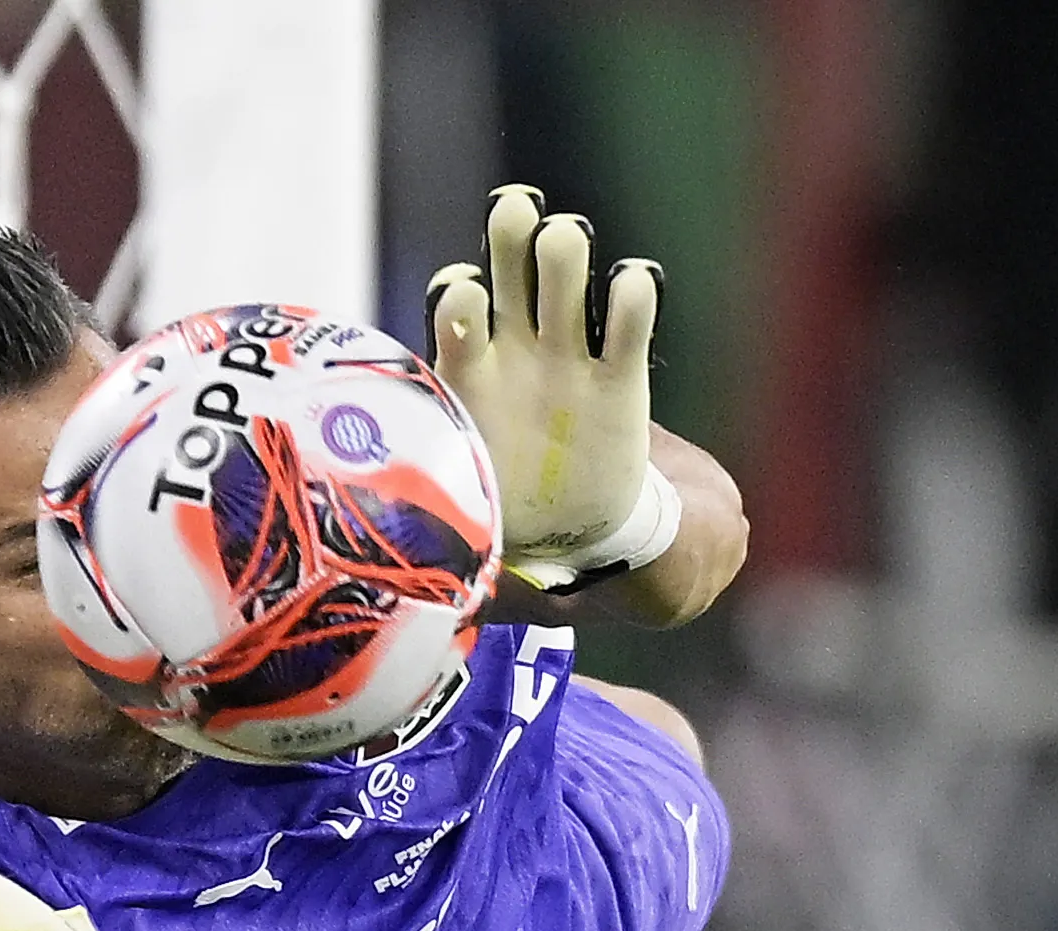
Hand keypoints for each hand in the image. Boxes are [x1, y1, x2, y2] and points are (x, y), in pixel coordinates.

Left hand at [426, 187, 680, 591]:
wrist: (578, 539)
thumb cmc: (505, 525)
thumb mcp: (468, 528)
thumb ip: (450, 535)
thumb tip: (426, 589)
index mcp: (468, 378)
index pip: (455, 317)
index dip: (458, 300)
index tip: (464, 296)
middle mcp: (515, 352)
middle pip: (509, 271)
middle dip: (510, 239)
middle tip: (514, 214)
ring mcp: (567, 357)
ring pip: (564, 275)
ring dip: (564, 251)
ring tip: (563, 240)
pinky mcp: (621, 374)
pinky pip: (628, 317)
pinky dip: (631, 296)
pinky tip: (628, 289)